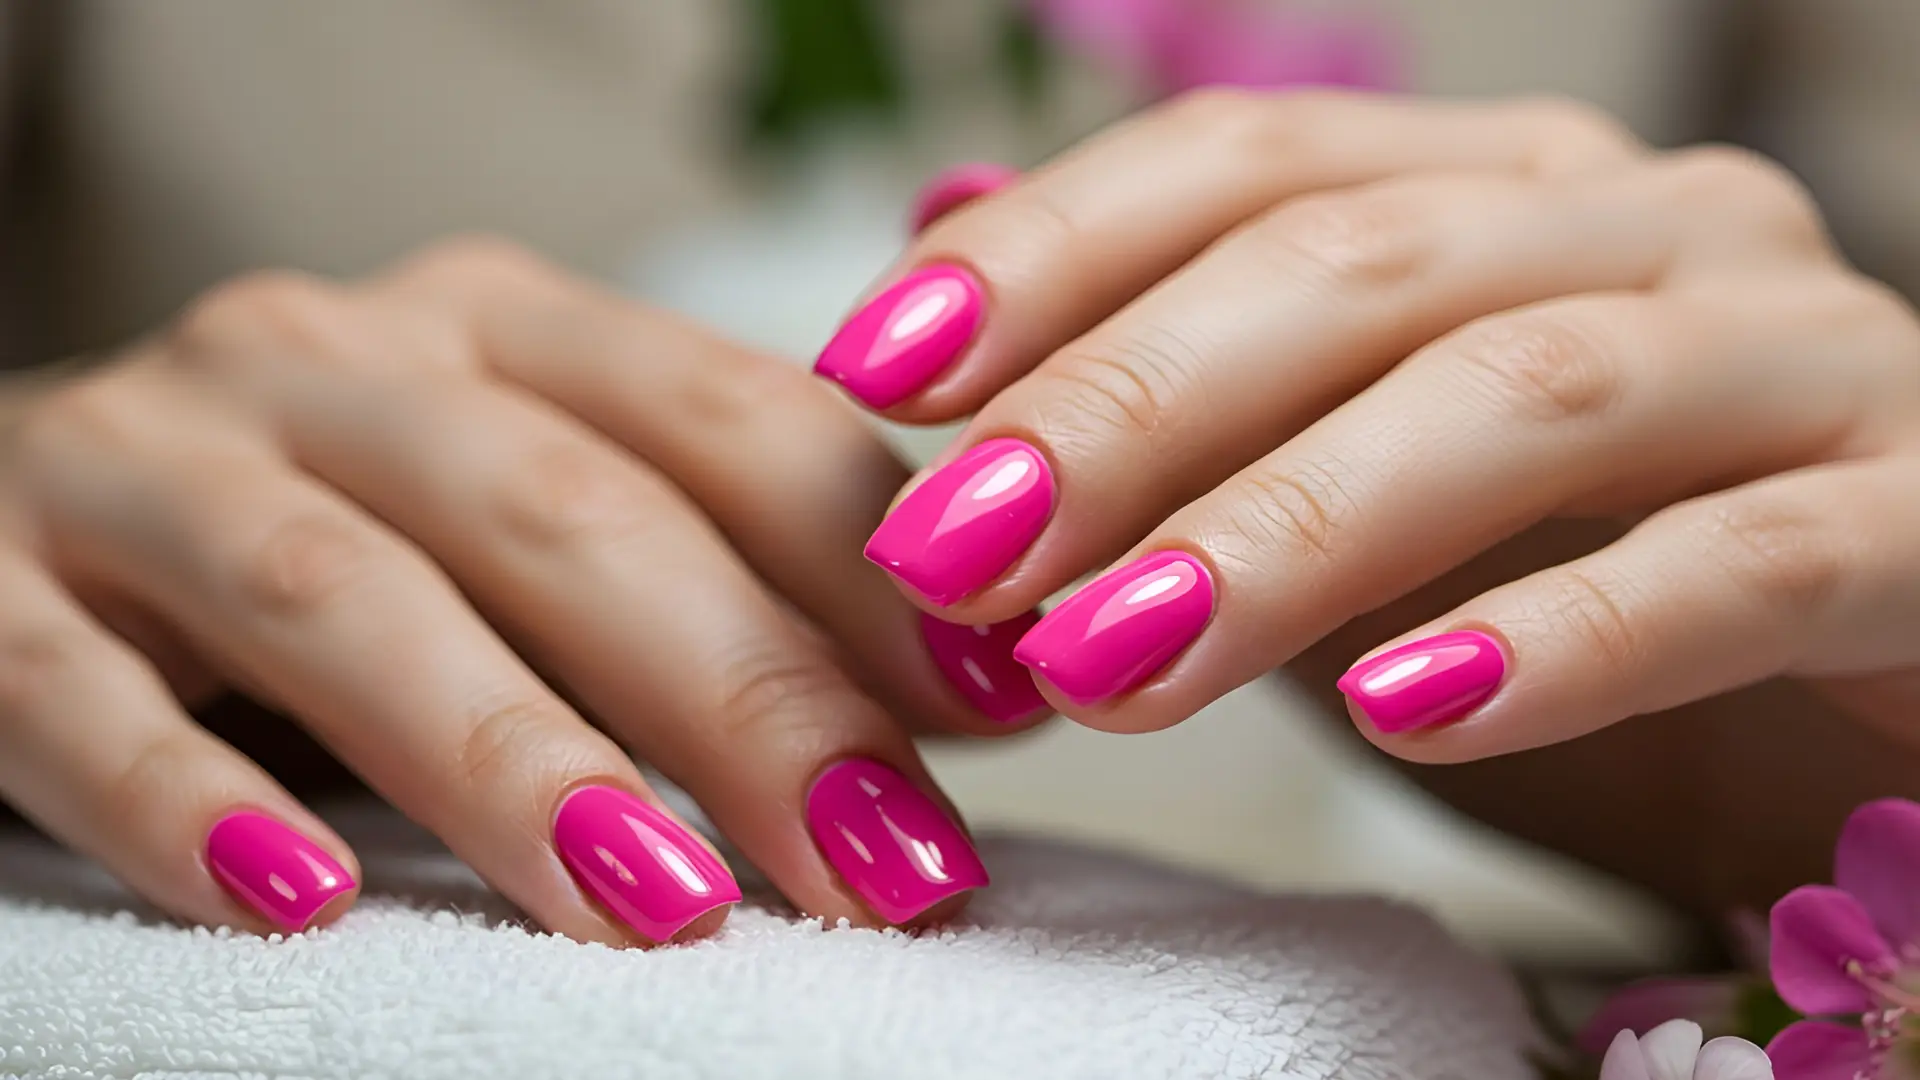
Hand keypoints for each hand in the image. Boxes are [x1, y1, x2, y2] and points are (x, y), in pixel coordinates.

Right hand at [0, 239, 1034, 942]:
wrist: (39, 520)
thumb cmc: (356, 539)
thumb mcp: (547, 512)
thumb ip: (740, 561)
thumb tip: (994, 680)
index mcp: (506, 329)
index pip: (729, 422)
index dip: (878, 564)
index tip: (1012, 702)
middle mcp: (337, 360)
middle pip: (569, 512)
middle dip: (744, 691)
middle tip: (882, 860)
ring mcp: (148, 458)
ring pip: (347, 597)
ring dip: (515, 759)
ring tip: (661, 909)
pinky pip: (70, 691)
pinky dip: (185, 799)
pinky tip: (300, 905)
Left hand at [823, 92, 1919, 909]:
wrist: (1871, 714)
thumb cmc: (1587, 583)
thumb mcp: (1346, 475)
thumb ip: (1176, 358)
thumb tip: (940, 227)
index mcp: (1507, 190)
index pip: (1251, 163)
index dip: (1054, 255)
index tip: (876, 372)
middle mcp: (1654, 229)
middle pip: (1356, 265)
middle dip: (1130, 406)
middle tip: (952, 547)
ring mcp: (1806, 358)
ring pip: (1522, 398)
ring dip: (1289, 531)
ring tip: (1106, 660)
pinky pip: (1744, 565)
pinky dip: (1567, 640)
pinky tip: (1409, 721)